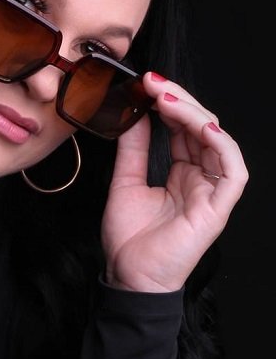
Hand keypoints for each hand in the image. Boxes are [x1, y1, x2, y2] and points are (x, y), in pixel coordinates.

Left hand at [101, 72, 247, 292]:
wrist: (128, 276)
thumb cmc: (129, 237)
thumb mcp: (125, 181)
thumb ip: (134, 149)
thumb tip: (135, 114)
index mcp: (182, 173)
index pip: (183, 129)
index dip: (169, 105)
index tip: (146, 85)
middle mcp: (200, 178)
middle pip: (202, 129)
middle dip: (180, 101)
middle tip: (154, 83)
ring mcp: (212, 192)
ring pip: (218, 142)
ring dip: (195, 115)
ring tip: (166, 98)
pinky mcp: (219, 207)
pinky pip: (233, 171)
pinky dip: (221, 145)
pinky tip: (200, 127)